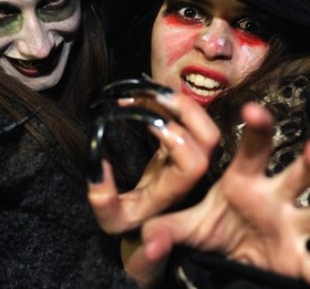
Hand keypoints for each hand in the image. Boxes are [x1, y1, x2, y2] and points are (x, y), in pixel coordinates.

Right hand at [88, 92, 219, 233]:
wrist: (150, 221)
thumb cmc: (130, 219)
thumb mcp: (113, 219)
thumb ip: (104, 201)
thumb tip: (99, 169)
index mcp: (177, 189)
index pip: (194, 164)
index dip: (179, 140)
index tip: (149, 122)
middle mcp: (191, 170)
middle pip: (209, 136)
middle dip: (187, 109)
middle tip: (155, 93)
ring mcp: (190, 152)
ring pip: (201, 120)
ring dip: (174, 100)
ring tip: (142, 89)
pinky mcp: (182, 140)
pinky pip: (182, 115)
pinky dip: (165, 100)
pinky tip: (141, 92)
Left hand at [131, 102, 309, 288]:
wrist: (218, 265)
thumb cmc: (207, 231)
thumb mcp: (182, 228)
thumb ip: (165, 230)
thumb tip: (148, 241)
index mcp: (243, 181)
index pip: (252, 148)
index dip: (256, 127)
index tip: (254, 109)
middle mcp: (273, 198)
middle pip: (298, 173)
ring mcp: (290, 227)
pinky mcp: (295, 259)